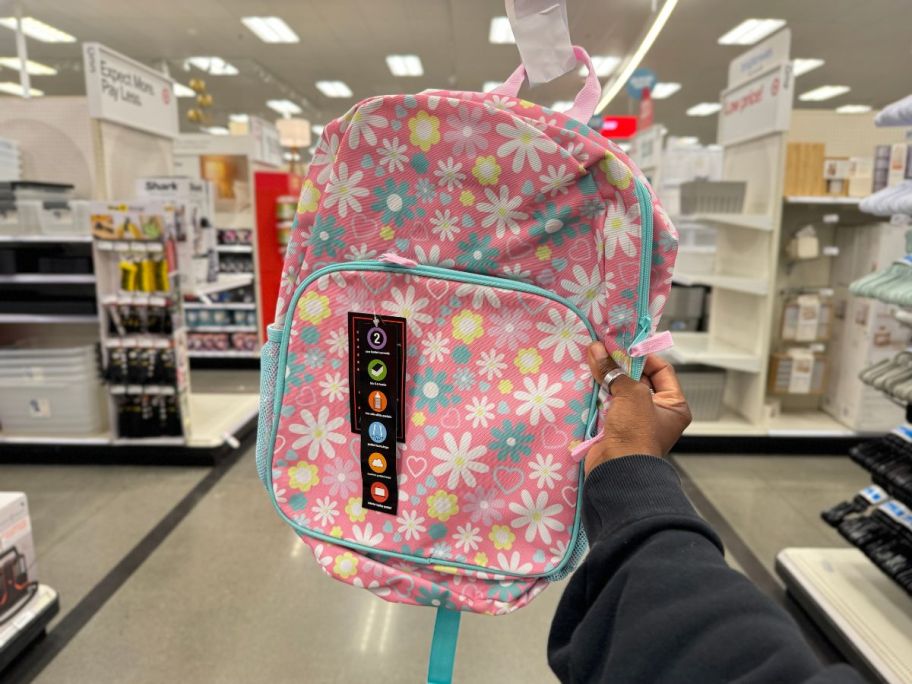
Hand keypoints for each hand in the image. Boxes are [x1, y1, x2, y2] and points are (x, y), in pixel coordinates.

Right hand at [584, 342, 691, 474]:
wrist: (617, 470)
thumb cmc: (636, 433)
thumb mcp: (632, 395)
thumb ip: (615, 371)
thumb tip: (597, 349)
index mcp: (674, 405)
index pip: (662, 370)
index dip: (643, 356)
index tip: (623, 346)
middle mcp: (657, 412)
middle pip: (639, 379)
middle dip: (620, 365)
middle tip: (602, 350)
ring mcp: (635, 421)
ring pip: (620, 391)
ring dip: (607, 378)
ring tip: (592, 361)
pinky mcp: (616, 428)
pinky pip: (608, 404)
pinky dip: (598, 393)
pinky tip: (587, 380)